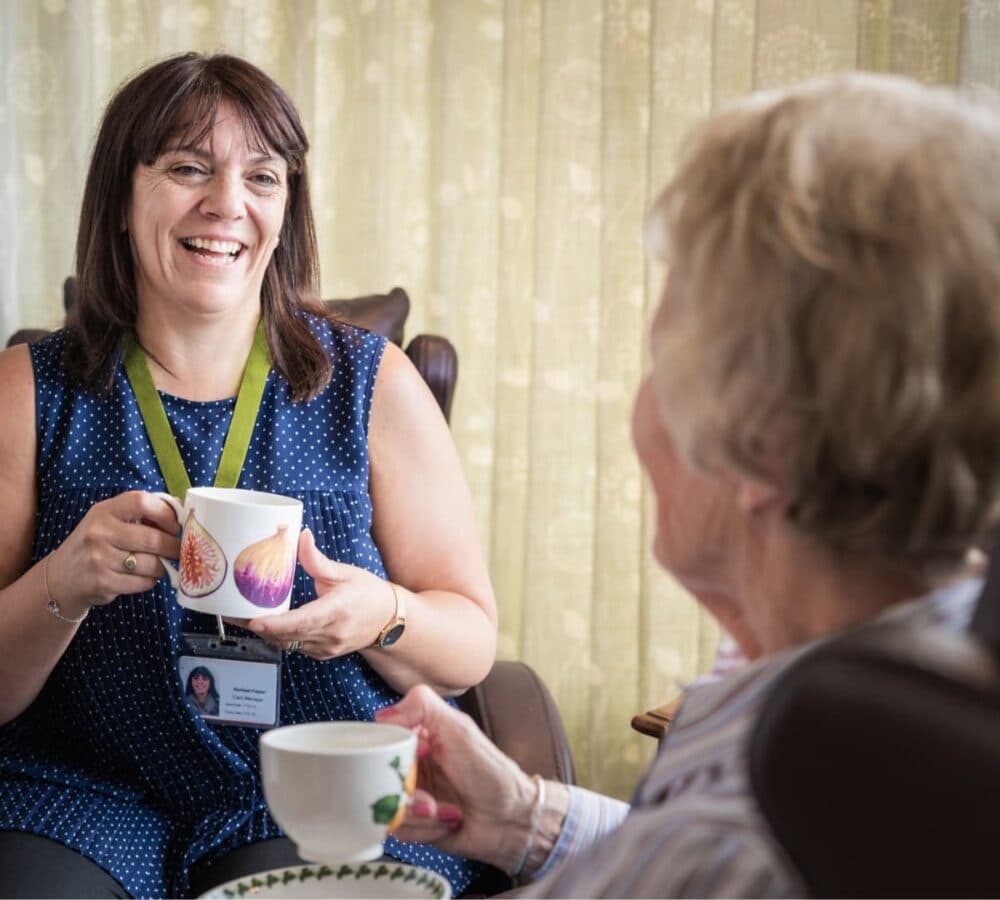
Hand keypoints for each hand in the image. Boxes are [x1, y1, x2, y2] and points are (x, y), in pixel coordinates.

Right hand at [46, 490, 181, 617]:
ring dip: (162, 567)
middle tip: (180, 551)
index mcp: (104, 511)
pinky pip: (142, 582)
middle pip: (152, 538)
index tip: (175, 526)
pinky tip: (143, 577)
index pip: (141, 502)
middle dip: (173, 547)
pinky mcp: (101, 583)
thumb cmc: (97, 544)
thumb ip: (142, 515)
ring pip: (151, 564)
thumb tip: (183, 514)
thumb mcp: (111, 521)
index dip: (165, 513)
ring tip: (159, 565)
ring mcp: (98, 558)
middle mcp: (98, 532)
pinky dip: (150, 581)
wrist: (62, 577)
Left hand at [240, 529, 396, 657]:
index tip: (254, 620)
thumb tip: (300, 537)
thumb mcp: (345, 573)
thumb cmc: (369, 593)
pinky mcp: (322, 653)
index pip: (303, 622)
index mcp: (337, 611)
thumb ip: (318, 560)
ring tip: (239, 616)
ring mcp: (326, 648)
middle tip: (230, 612)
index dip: (276, 624)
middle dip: (257, 626)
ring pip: (287, 643)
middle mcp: (331, 634)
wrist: (388, 620)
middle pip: (287, 635)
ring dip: (264, 632)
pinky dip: (278, 636)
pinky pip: (294, 646)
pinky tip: (264, 623)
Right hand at [374, 685, 537, 873]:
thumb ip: (421, 706)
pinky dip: (424, 829)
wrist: (511, 817)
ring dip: (419, 814)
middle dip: (404, 793)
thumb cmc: (489, 770)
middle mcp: (408, 765)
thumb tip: (382, 716)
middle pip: (377, 778)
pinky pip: (399, 830)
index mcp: (415, 737)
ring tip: (444, 810)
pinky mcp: (413, 825)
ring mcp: (409, 796)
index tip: (417, 755)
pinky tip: (448, 821)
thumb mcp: (458, 728)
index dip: (390, 752)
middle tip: (428, 798)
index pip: (379, 739)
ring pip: (386, 806)